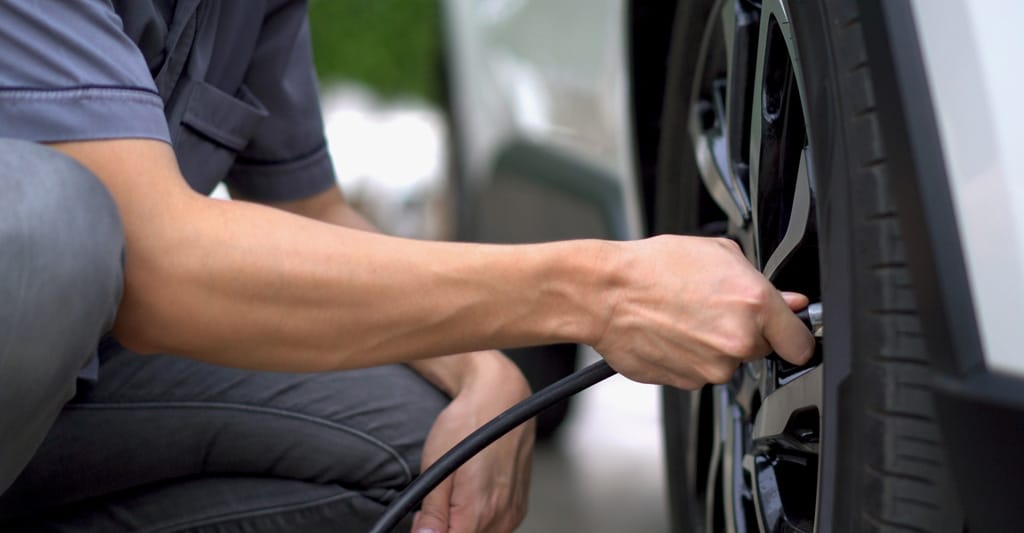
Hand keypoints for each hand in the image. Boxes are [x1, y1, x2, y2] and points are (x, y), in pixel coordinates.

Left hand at [411, 352, 533, 532]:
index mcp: (478, 510)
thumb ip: (433, 511)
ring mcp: (514, 511)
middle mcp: (502, 515)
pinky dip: (480, 520)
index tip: (424, 519)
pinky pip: (497, 527)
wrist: (501, 397)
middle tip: (434, 504)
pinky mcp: (519, 506)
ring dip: (464, 525)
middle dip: (447, 529)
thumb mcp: (437, 465)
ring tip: (454, 495)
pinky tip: (471, 497)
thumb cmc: (469, 423)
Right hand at [592, 235, 814, 388]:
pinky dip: (689, 357)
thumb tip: (788, 301)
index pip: (801, 342)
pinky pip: (699, 372)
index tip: (789, 334)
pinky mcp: (687, 382)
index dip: (795, 336)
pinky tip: (671, 332)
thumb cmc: (653, 268)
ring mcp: (712, 367)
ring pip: (727, 362)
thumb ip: (759, 281)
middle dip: (745, 333)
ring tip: (684, 317)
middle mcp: (737, 342)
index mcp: (754, 305)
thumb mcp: (717, 253)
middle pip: (761, 350)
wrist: (606, 293)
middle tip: (713, 308)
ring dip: (713, 346)